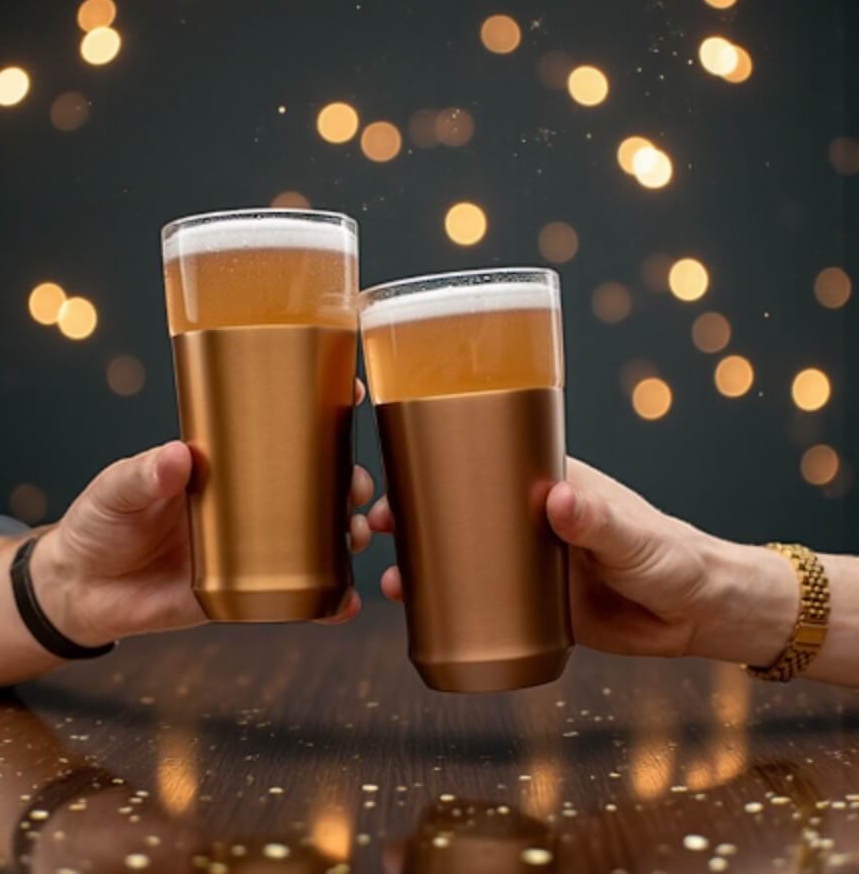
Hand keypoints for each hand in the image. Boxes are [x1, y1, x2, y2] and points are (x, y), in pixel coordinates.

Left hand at [32, 381, 373, 646]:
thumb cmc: (99, 522)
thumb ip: (144, 474)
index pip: (277, 430)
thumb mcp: (116, 489)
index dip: (319, 412)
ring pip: (314, 537)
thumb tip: (179, 456)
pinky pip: (293, 598)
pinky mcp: (243, 592)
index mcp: (222, 465)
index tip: (354, 393)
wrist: (80, 591)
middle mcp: (246, 502)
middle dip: (347, 480)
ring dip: (346, 535)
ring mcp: (249, 548)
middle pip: (313, 485)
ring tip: (357, 536)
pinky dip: (323, 603)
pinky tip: (344, 605)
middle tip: (354, 486)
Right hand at [370, 456, 798, 663]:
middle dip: (413, 513)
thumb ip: (599, 520)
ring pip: (462, 554)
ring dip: (422, 561)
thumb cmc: (672, 556)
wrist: (698, 615)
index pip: (483, 458)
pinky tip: (421, 613)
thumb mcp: (633, 537)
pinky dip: (450, 604)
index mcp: (547, 483)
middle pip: (458, 506)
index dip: (436, 461)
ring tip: (391, 577)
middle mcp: (529, 517)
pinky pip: (483, 600)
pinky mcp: (534, 603)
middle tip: (376, 527)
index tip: (398, 471)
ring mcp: (529, 560)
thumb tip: (556, 499)